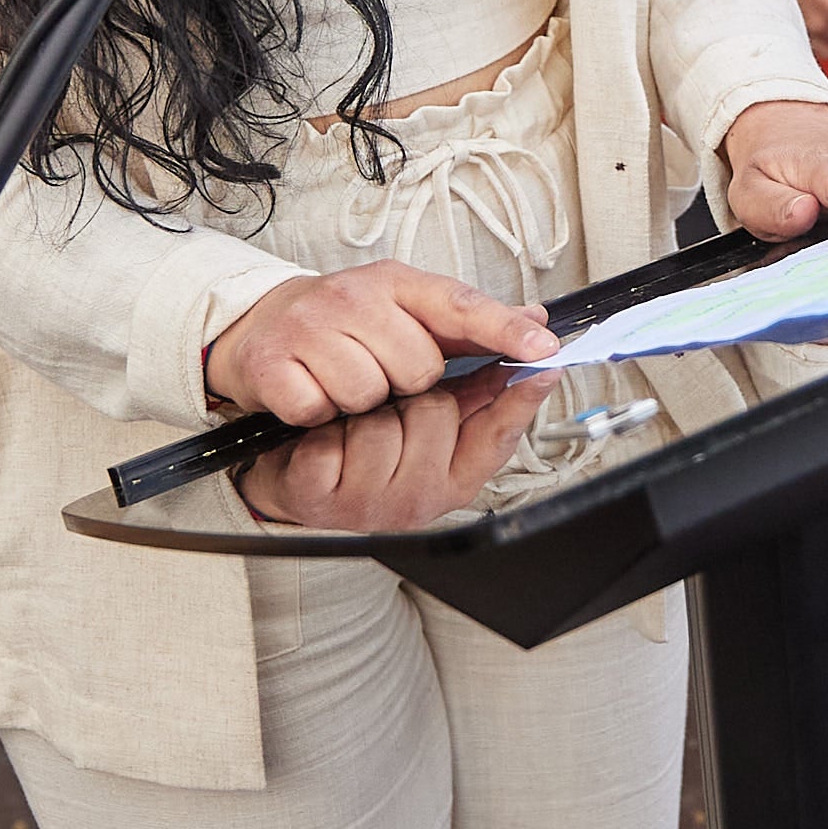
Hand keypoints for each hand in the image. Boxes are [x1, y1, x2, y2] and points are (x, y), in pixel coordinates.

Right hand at [205, 261, 556, 425]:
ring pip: (370, 393)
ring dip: (361, 405)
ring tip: (345, 384)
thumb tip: (537, 321)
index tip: (543, 349)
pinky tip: (314, 395)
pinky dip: (319, 415)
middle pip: (418, 367)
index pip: (459, 303)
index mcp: (396, 282)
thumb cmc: (342, 327)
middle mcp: (352, 296)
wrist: (257, 331)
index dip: (504, 328)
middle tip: (380, 373)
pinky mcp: (271, 364)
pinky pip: (320, 410)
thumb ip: (471, 322)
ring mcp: (309, 328)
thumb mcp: (407, 312)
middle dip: (405, 385)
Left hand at [237, 366, 547, 528]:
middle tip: (388, 395)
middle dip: (409, 389)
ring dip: (359, 403)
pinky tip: (318, 433)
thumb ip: (478, 365)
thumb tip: (534, 323)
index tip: (545, 360)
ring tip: (350, 416)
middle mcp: (420, 499)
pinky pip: (333, 438)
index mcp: (453, 475)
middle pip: (436, 414)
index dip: (521, 396)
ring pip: (382, 424)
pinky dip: (318, 420)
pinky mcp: (319, 498)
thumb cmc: (358, 418)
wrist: (282, 446)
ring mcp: (370, 506)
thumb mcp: (421, 392)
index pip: (499, 434)